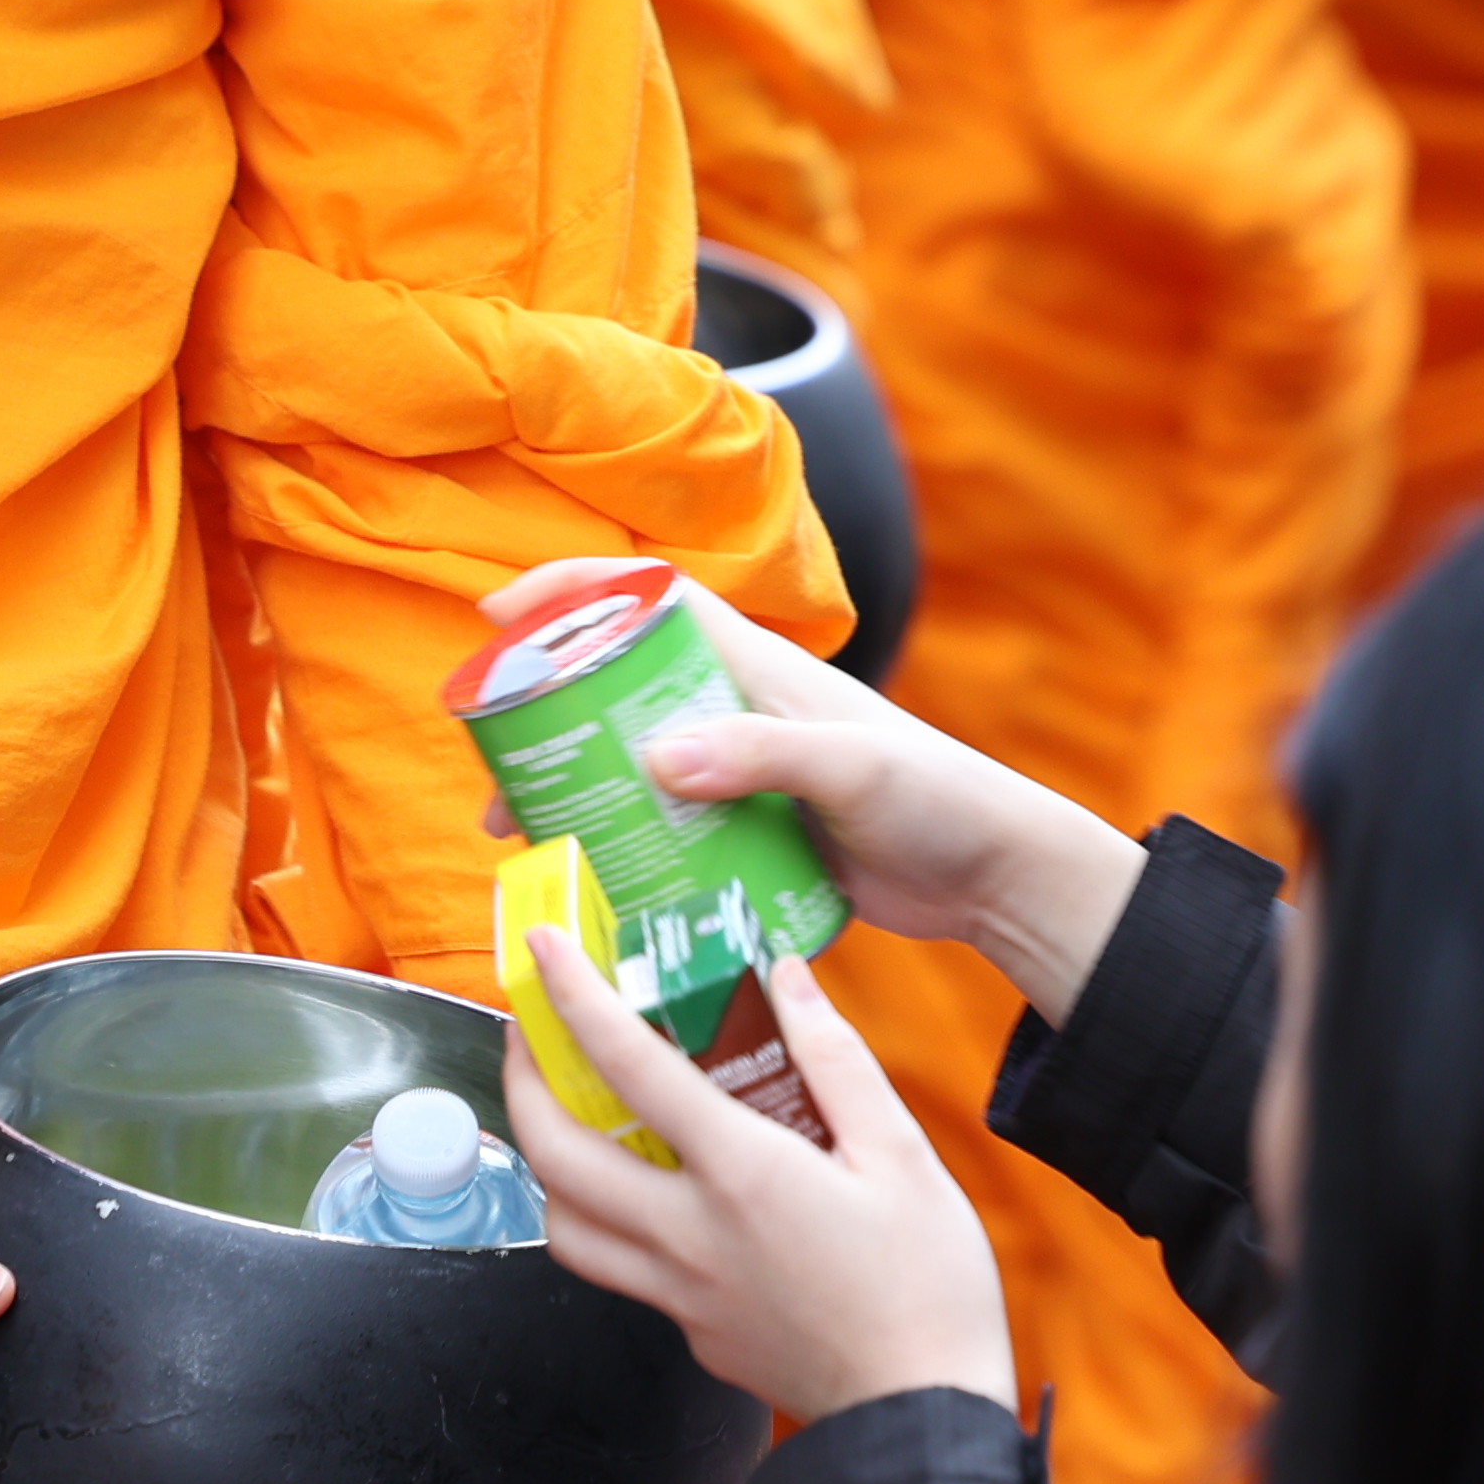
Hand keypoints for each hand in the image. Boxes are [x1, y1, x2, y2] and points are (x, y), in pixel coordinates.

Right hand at [475, 558, 1148, 1022]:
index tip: (499, 616)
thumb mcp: (850, 765)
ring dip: (572, 794)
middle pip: (619, 695)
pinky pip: (664, 838)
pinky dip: (618, 853)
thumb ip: (761, 754)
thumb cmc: (937, 797)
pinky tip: (589, 889)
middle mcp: (737, 716)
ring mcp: (740, 781)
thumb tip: (655, 756)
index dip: (574, 594)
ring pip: (631, 771)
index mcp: (758, 669)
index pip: (651, 603)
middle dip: (548, 718)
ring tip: (522, 836)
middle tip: (493, 765)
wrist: (990, 877)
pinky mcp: (747, 842)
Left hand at [510, 931, 1013, 1421]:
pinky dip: (603, 1218)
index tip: (545, 950)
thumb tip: (788, 977)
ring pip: (566, 1225)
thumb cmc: (928, 1289)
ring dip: (545, 1160)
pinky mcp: (691, 1332)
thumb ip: (836, 1059)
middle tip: (530, 1033)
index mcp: (743, 1175)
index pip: (630, 1067)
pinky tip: (642, 1190)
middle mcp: (691, 1235)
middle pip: (557, 1154)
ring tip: (565, 1113)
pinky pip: (619, 1270)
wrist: (919, 1420)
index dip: (575, 998)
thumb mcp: (904, 1154)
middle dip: (523, 1081)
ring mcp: (682, 1293)